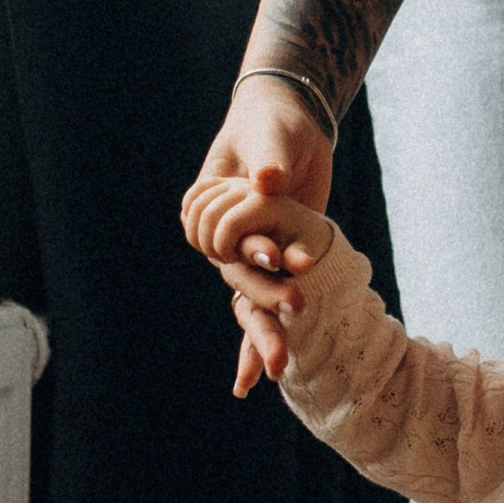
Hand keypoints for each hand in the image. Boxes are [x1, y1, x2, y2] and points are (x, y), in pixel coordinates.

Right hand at [183, 84, 336, 396]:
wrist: (288, 125)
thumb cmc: (270, 124)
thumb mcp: (269, 137)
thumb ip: (267, 157)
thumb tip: (268, 181)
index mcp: (212, 208)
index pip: (219, 241)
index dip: (248, 251)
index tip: (276, 257)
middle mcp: (226, 237)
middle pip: (238, 280)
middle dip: (262, 308)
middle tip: (291, 330)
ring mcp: (252, 252)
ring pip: (250, 301)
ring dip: (265, 333)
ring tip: (282, 369)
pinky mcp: (279, 260)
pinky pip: (267, 304)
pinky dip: (261, 339)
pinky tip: (262, 378)